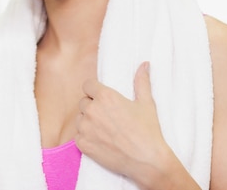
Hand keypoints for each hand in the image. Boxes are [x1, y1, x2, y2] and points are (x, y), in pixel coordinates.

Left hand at [75, 62, 171, 181]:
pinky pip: (78, 136)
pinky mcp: (82, 144)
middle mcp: (92, 110)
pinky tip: (100, 141)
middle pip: (83, 102)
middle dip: (92, 107)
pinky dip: (86, 138)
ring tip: (105, 130)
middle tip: (107, 117)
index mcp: (105, 96)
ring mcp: (85, 128)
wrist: (147, 161)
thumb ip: (141, 82)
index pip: (87, 85)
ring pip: (80, 119)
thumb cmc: (148, 132)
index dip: (94, 90)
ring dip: (88, 122)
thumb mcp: (146, 103)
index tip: (101, 97)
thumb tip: (144, 64)